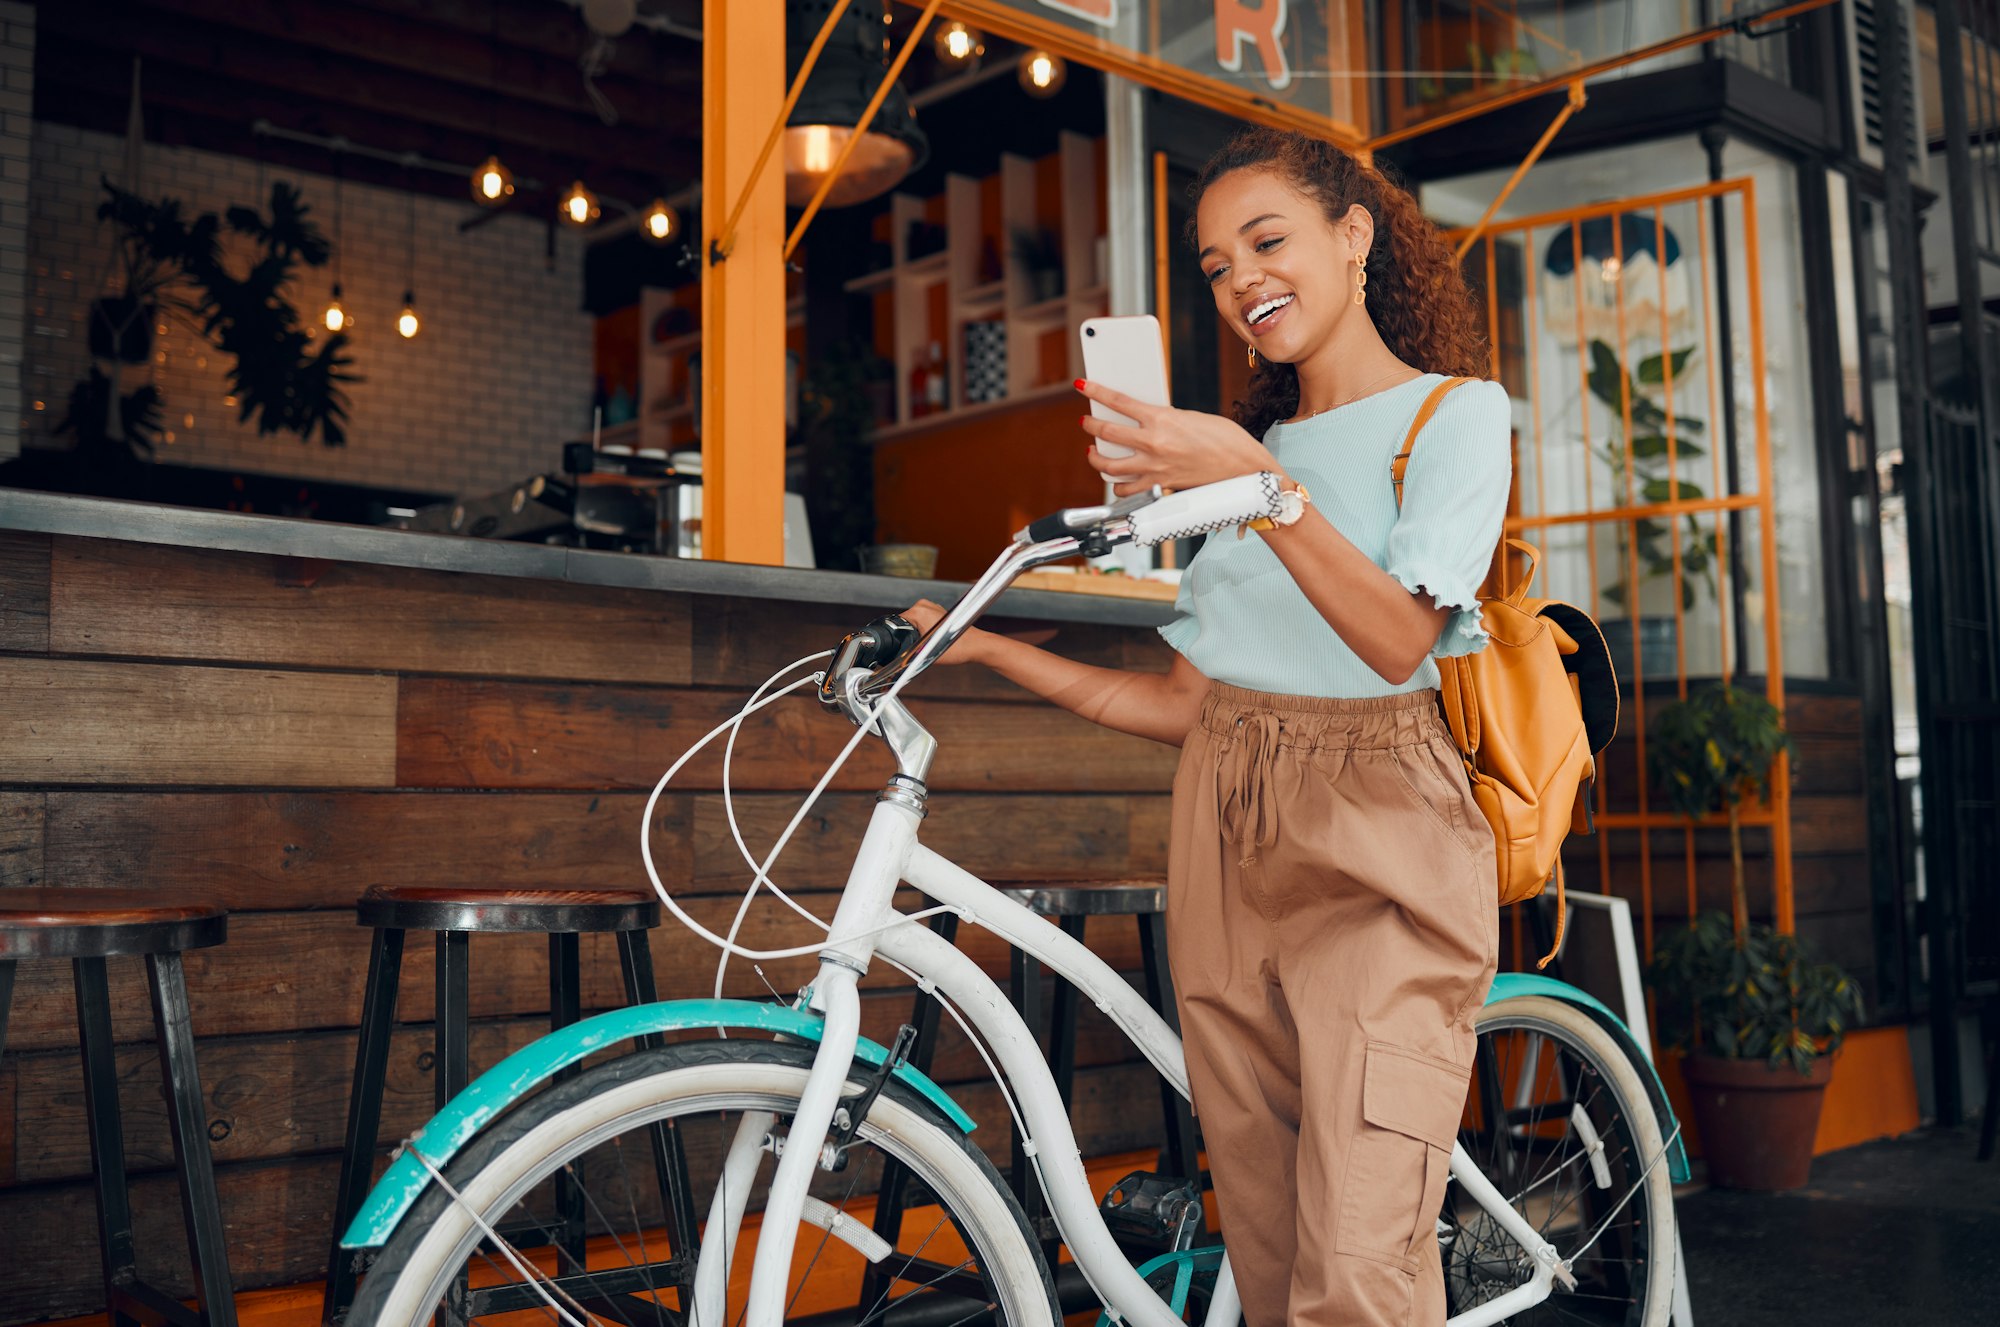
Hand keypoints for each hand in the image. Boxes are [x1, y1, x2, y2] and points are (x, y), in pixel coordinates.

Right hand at [900, 599, 989, 665]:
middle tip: (917, 649)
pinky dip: (924, 631)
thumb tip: (896, 660)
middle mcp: (924, 605)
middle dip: (907, 636)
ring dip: (916, 634)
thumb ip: (906, 655)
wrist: (976, 645)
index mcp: (918, 611)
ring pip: (914, 623)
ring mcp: (932, 607)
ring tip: (927, 645)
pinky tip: (932, 641)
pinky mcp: (938, 611)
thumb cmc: (957, 648)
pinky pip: (924, 621)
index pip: (896, 624)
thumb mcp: (925, 655)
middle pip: (904, 623)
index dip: (897, 639)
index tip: (901, 649)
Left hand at [1076, 380, 1282, 496]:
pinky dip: (1118, 485)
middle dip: (1090, 425)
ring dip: (1096, 458)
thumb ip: (1165, 419)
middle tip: (1086, 421)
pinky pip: (1127, 490)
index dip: (1096, 392)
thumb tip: (1145, 421)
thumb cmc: (1225, 440)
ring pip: (1109, 466)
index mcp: (1162, 419)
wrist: (1244, 469)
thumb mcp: (1191, 418)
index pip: (1119, 402)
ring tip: (1093, 453)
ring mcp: (1154, 468)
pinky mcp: (1160, 487)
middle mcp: (1154, 444)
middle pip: (1107, 433)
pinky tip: (1117, 480)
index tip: (1083, 386)